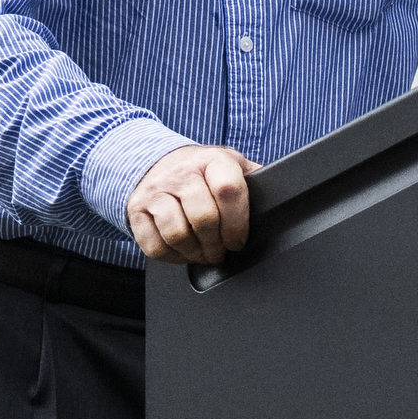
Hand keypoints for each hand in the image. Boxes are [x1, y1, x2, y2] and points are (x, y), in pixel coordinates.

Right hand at [128, 141, 257, 264]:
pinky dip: (172, 257)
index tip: (238, 239)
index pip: (228, 191)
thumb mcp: (232, 165)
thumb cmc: (204, 172)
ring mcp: (156, 191)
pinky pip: (154, 244)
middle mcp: (181, 173)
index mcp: (213, 161)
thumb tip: (281, 198)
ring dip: (196, 253)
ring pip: (177, 233)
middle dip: (217, 244)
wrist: (157, 162)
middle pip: (203, 218)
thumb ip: (254, 180)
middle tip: (222, 250)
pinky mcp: (136, 210)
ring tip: (205, 253)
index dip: (237, 224)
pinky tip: (184, 252)